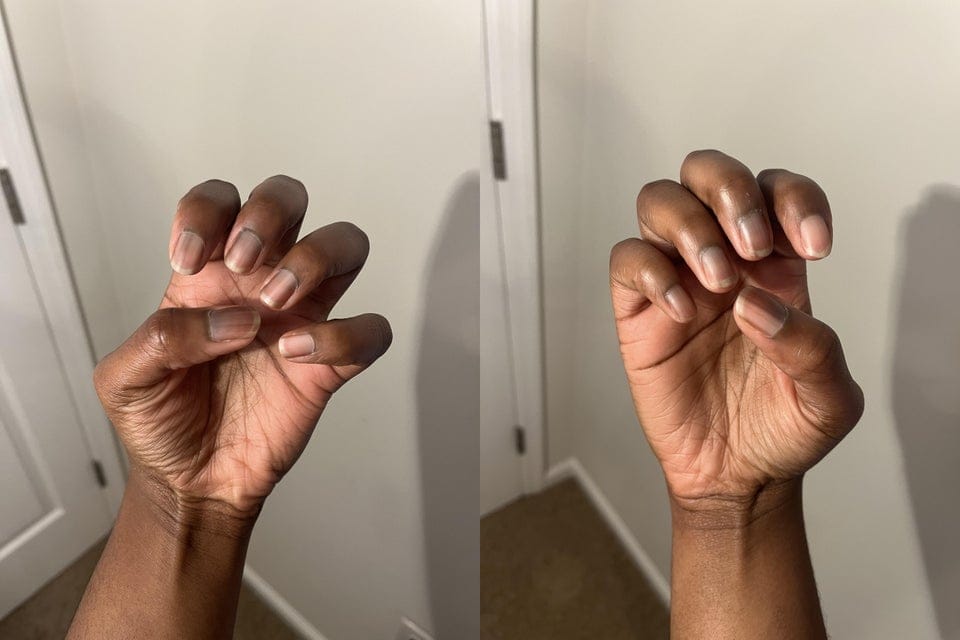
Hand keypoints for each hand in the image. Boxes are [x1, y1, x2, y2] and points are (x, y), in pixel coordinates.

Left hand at [94, 176, 391, 515]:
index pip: (220, 201)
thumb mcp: (125, 379)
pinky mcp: (330, 365)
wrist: (191, 483)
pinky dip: (343, 336)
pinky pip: (370, 331)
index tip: (187, 262)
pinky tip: (295, 355)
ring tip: (275, 302)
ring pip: (346, 246)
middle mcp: (259, 284)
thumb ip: (164, 337)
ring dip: (314, 257)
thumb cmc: (160, 423)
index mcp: (207, 276)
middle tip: (243, 264)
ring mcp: (301, 319)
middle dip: (270, 213)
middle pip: (289, 199)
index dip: (208, 211)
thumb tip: (235, 320)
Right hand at [610, 150, 862, 517]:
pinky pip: (628, 262)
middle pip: (708, 172)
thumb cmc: (781, 430)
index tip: (812, 244)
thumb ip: (810, 348)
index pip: (778, 190)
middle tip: (751, 243)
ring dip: (689, 226)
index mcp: (776, 265)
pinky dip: (651, 272)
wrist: (735, 477)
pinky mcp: (639, 311)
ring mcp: (676, 280)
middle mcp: (723, 259)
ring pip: (660, 202)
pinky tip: (681, 312)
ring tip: (715, 280)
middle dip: (730, 191)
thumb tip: (755, 303)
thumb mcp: (828, 399)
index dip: (795, 198)